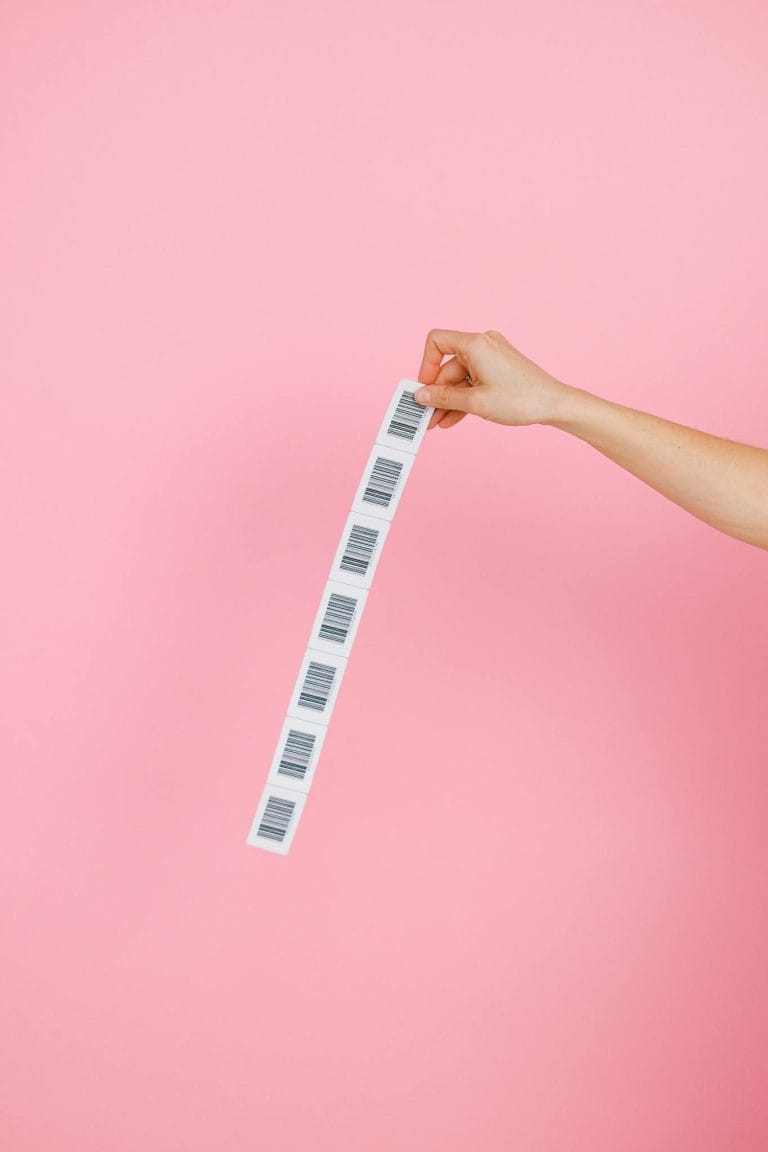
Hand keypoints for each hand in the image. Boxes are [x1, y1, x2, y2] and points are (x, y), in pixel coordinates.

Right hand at [414, 328, 572, 430]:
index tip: (424, 389)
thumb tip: (420, 396)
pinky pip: (473, 382)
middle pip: (448, 366)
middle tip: (426, 417)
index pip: (437, 342)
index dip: (426, 365)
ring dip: (448, 400)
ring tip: (437, 423)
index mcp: (475, 344)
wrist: (554, 405)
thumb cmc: (520, 399)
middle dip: (436, 393)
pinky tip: (453, 419)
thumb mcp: (475, 402)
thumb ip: (443, 398)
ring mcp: (492, 357)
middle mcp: (483, 345)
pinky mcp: (498, 370)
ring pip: (460, 378)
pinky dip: (463, 398)